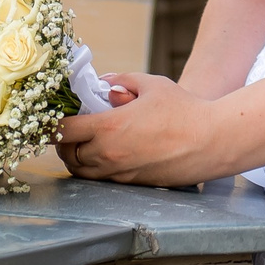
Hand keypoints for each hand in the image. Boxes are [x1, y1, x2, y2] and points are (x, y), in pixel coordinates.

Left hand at [56, 74, 228, 185]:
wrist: (211, 142)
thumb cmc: (184, 110)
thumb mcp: (152, 85)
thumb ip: (122, 81)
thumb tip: (104, 83)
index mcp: (108, 127)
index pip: (63, 131)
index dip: (53, 124)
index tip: (53, 118)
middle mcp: (109, 154)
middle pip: (67, 154)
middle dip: (63, 142)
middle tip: (68, 130)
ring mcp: (120, 172)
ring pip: (81, 171)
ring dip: (77, 158)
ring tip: (84, 144)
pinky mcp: (132, 183)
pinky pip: (101, 179)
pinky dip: (95, 168)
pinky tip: (106, 154)